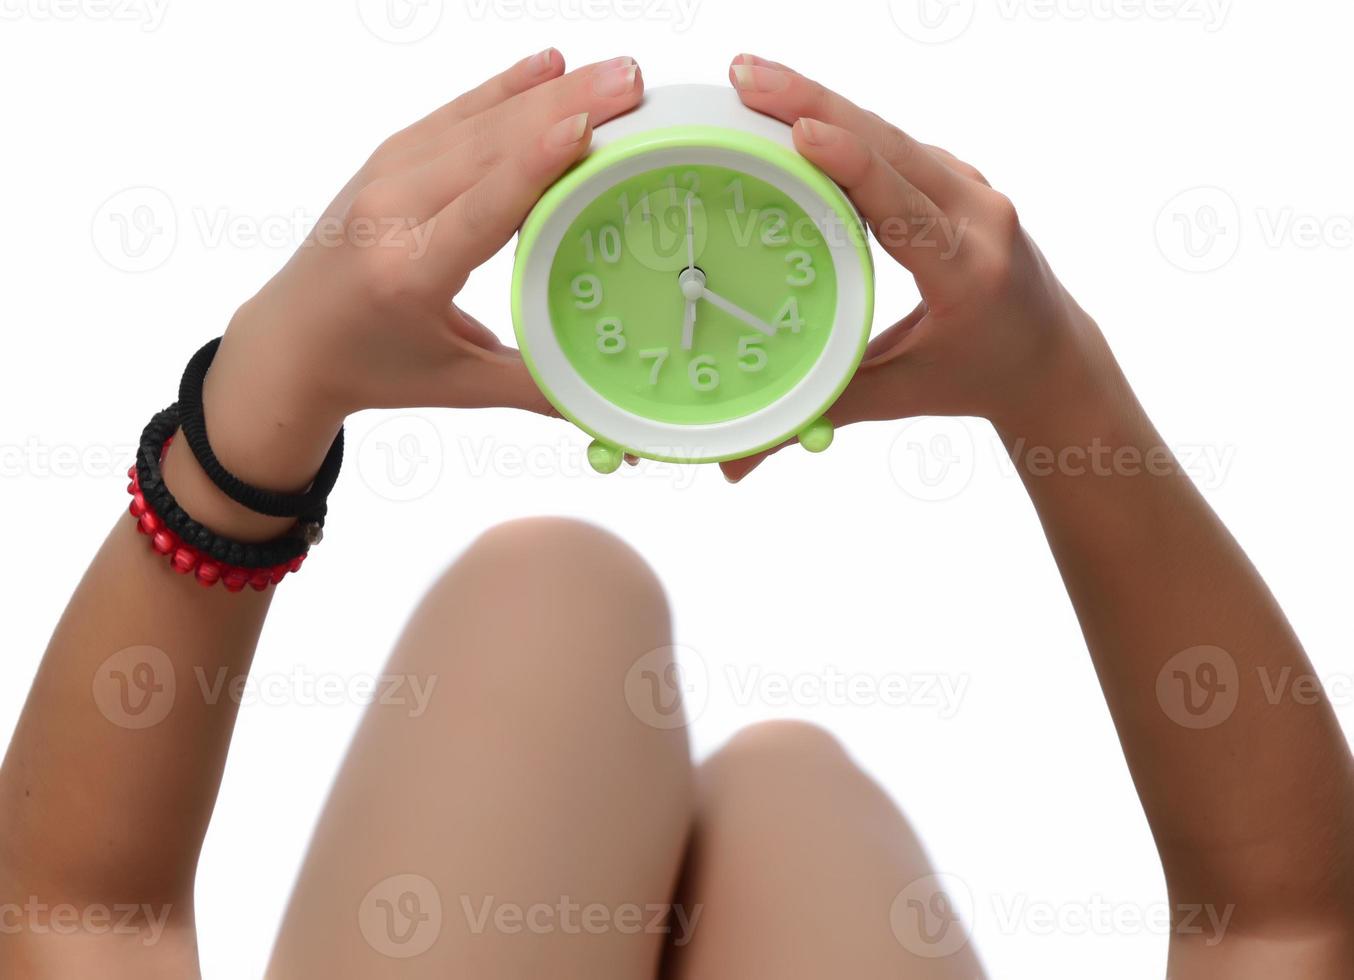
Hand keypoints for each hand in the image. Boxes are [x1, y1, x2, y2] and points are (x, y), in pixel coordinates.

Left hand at [202, 51, 644, 468]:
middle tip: (635, 82)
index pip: (480, 209)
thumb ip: (538, 388)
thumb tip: (612, 408)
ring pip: (478, 120)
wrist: (289, 344)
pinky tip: (550, 65)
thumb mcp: (459, 385)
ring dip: (551, 90)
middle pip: (489, 147)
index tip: (585, 127)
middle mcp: (392, 212)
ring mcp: (386, 176)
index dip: (534, 164)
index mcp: (409, 274)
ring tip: (618, 73)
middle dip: (567, 106)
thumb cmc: (374, 367)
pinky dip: (506, 87)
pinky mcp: (389, 157)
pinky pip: (457, 112)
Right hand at [721, 55, 1112, 481]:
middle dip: (814, 103)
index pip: (905, 211)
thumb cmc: (972, 381)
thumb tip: (732, 468)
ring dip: (822, 99)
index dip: (852, 167)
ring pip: (891, 132)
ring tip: (752, 79)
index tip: (801, 130)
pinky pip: (895, 140)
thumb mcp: (897, 398)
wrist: (1051, 355)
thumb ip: (816, 415)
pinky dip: (844, 119)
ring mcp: (973, 188)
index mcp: (967, 274)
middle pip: (892, 147)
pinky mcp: (957, 177)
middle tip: (743, 78)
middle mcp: (979, 217)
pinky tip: (793, 103)